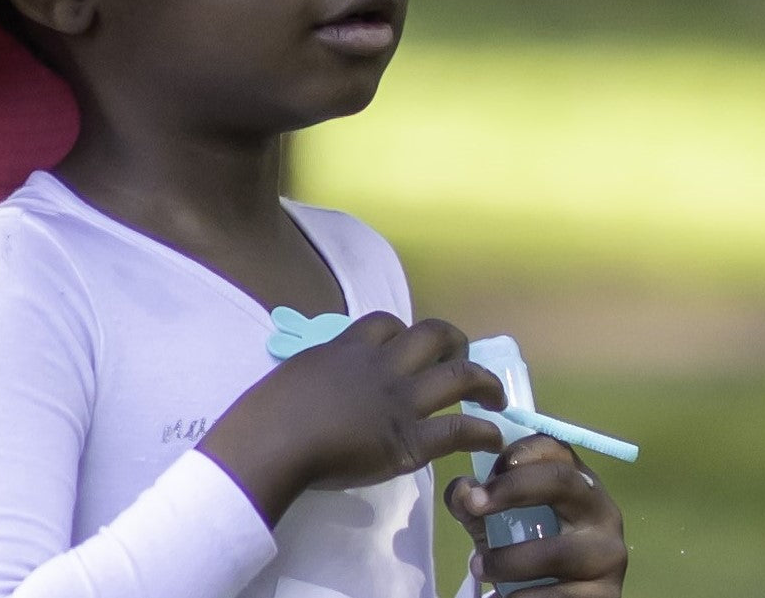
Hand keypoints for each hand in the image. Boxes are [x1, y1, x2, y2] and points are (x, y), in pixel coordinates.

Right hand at [198, 311, 505, 526]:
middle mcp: (382, 365)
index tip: (411, 346)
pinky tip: (493, 439)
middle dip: (456, 343)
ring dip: (486, 383)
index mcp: (350, 346)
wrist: (272, 441)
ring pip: (459, 376)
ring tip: (496, 396)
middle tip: (463, 360)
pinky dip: (484, 432)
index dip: (406, 333)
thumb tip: (322, 379)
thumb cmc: (268, 411)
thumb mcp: (297, 370)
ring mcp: (400, 400)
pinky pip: (459, 430)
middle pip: (433, 336)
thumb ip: (320, 369)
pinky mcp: (409, 440)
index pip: (388, 323)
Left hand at [444, 435, 627, 596]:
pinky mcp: (607, 595)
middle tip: (474, 505)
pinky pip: (563, 596)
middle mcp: (600, 508)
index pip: (553, 446)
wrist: (556, 597)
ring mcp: (609, 552)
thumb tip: (463, 492)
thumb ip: (473, 499)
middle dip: (513, 488)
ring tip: (478, 567)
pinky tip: (506, 597)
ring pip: (557, 551)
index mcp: (576, 478)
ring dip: (510, 560)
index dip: (516, 453)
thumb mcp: (496, 516)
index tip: (485, 471)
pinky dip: (528, 597)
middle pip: (561, 480)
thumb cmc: (524, 542)